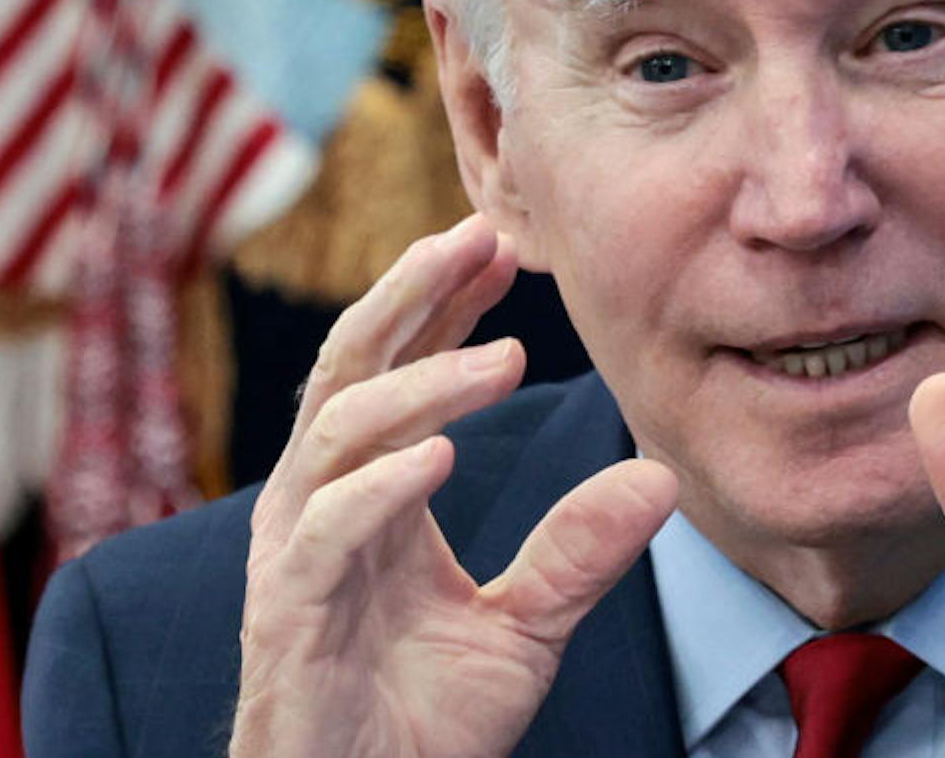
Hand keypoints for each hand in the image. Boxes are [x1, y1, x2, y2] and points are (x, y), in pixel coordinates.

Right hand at [230, 215, 677, 757]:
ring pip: (340, 429)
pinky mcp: (286, 606)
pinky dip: (381, 485)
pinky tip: (440, 455)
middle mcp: (321, 499)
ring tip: (501, 358)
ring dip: (421, 383)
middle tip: (478, 235)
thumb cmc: (425, 721)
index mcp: (368, 490)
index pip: (397, 366)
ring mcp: (295, 547)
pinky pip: (327, 528)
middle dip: (412, 294)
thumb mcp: (526, 628)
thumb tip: (659, 476)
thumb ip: (580, 553)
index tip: (503, 246)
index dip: (442, 303)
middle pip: (353, 364)